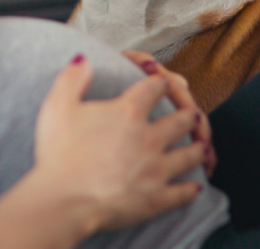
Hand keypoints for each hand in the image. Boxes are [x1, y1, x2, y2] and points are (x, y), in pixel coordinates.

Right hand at [32, 54, 204, 232]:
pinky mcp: (156, 198)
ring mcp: (156, 169)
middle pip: (180, 120)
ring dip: (197, 148)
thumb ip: (72, 77)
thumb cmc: (58, 153)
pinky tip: (195, 187)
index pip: (153, 88)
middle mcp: (149, 137)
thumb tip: (83, 58)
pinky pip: (181, 192)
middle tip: (192, 113)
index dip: (160, 82)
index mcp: (128, 112)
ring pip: (188, 154)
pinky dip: (190, 189)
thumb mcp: (57, 105)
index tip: (163, 82)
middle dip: (188, 114)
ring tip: (201, 145)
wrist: (63, 201)